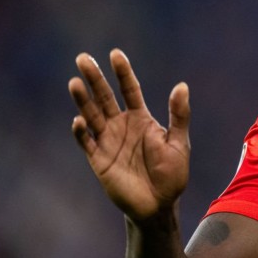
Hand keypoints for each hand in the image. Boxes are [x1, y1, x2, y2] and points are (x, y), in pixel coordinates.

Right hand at [68, 49, 190, 221]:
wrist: (159, 204)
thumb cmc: (172, 174)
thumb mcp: (180, 142)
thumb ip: (178, 115)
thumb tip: (182, 85)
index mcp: (141, 118)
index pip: (129, 89)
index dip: (122, 72)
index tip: (115, 54)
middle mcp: (121, 126)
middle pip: (105, 97)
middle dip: (95, 78)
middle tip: (83, 58)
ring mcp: (108, 141)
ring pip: (92, 115)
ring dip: (83, 100)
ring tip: (75, 82)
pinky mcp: (99, 160)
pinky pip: (87, 143)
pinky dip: (82, 132)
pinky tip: (79, 121)